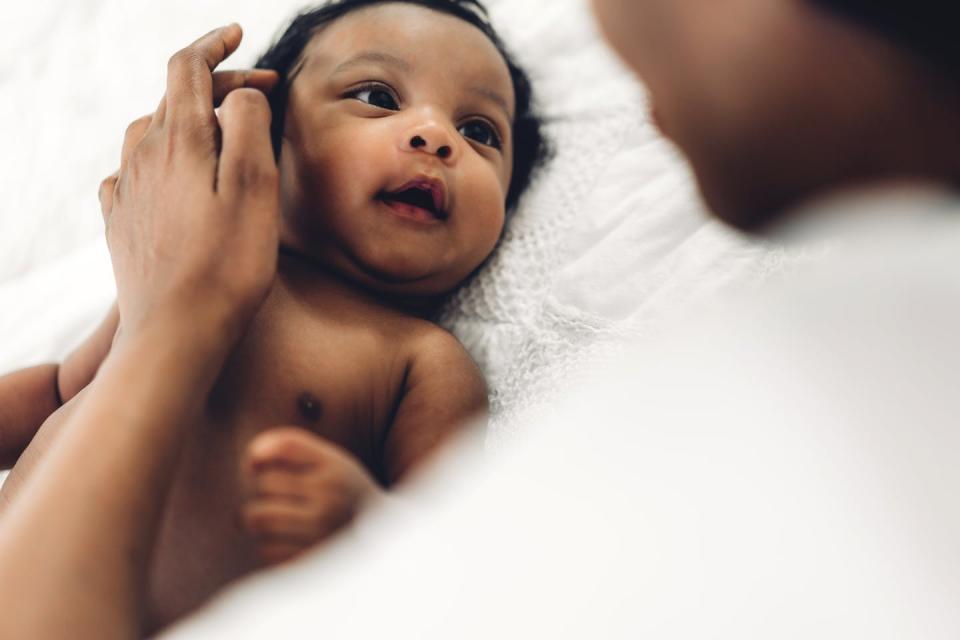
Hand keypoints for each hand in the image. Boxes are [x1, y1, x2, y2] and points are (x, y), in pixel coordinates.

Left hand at [98, 24, 280, 344]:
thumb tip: (240, 96)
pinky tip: (172, 178)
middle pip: (174, 98)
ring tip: (220, 133)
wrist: (176, 333)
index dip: (214, 44)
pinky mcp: (123, 224)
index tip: (238, 34)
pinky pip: (134, 172)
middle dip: (217, 86)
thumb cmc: (227, 266)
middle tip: (260, 94)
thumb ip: (248, 125)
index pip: (188, 68)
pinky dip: (159, 159)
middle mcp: (143, 157)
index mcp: (179, 141)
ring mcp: (129, 192)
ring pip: (152, 133)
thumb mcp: (255, 186)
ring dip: (188, 121)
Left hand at [240, 427, 383, 565]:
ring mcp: (319, 532)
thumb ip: (293, 447)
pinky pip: (265, 549)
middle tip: (279, 498)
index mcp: (336, 469)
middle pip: (264, 483)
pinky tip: (291, 543)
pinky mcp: (307, 561)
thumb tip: (251, 457)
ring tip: (277, 521)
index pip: (284, 446)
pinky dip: (270, 546)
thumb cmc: (345, 496)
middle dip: (262, 490)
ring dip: (258, 520)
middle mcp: (329, 498)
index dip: (260, 452)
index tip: (257, 464)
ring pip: (257, 518)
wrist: (383, 545)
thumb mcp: (333, 463)